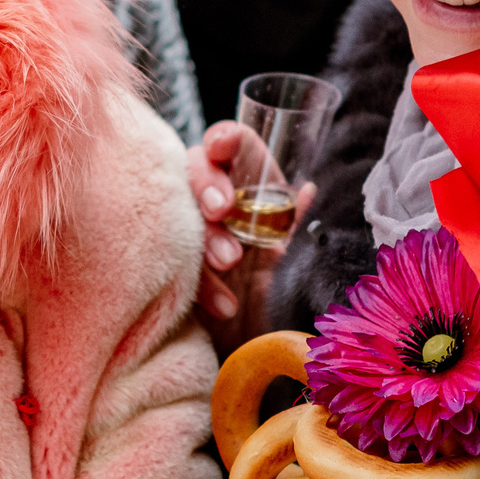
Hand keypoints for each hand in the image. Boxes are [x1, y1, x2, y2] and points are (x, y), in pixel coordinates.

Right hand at [187, 122, 307, 354]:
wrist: (257, 339)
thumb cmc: (275, 285)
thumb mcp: (292, 254)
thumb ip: (292, 222)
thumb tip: (308, 191)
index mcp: (247, 183)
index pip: (232, 144)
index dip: (225, 138)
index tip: (223, 147)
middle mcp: (214, 198)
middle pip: (196, 169)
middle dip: (207, 185)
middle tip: (221, 209)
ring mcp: (189, 230)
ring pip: (181, 214)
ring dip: (206, 235)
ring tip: (230, 261)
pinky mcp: (172, 267)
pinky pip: (175, 266)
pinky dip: (204, 286)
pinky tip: (225, 304)